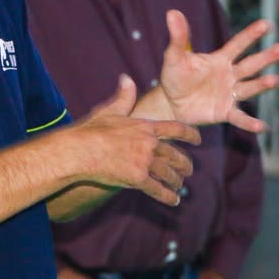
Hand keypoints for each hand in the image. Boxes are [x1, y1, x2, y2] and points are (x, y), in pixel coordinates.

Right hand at [72, 75, 200, 205]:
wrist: (80, 151)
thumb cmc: (92, 130)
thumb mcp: (110, 110)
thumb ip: (123, 96)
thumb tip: (126, 78)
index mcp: (146, 127)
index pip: (176, 129)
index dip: (190, 134)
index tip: (198, 139)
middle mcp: (149, 144)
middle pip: (175, 155)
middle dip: (184, 164)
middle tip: (188, 169)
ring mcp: (145, 162)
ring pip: (168, 174)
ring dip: (176, 181)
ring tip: (179, 186)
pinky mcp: (137, 178)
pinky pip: (158, 189)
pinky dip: (167, 196)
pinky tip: (173, 201)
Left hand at [159, 11, 278, 131]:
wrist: (170, 103)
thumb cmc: (174, 77)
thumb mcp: (174, 57)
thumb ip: (178, 37)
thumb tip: (172, 12)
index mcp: (219, 60)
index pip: (238, 45)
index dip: (251, 35)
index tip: (267, 24)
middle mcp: (229, 75)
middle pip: (251, 65)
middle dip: (267, 57)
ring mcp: (229, 94)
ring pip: (249, 88)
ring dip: (263, 84)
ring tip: (277, 80)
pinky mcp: (224, 112)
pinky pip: (239, 117)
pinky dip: (249, 122)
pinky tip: (261, 127)